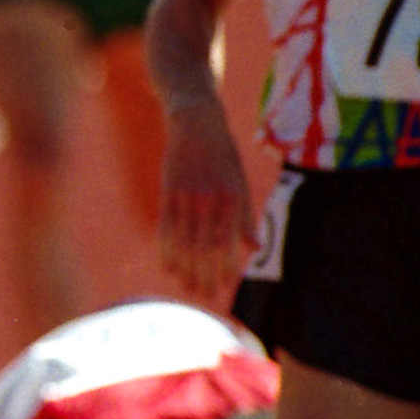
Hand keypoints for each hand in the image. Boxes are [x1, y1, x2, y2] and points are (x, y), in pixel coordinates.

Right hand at [157, 98, 255, 300]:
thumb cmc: (223, 156)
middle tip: (203, 295)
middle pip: (203, 246)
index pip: (226, 242)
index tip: (221, 287)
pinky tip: (166, 265)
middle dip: (203, 273)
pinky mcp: (169, 191)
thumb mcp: (241, 182)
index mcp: (231, 199)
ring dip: (184, 266)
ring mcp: (186, 196)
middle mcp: (209, 199)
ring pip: (183, 240)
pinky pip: (165, 226)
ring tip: (185, 285)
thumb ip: (245, 217)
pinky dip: (165, 247)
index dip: (222, 267)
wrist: (197, 123)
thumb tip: (254, 248)